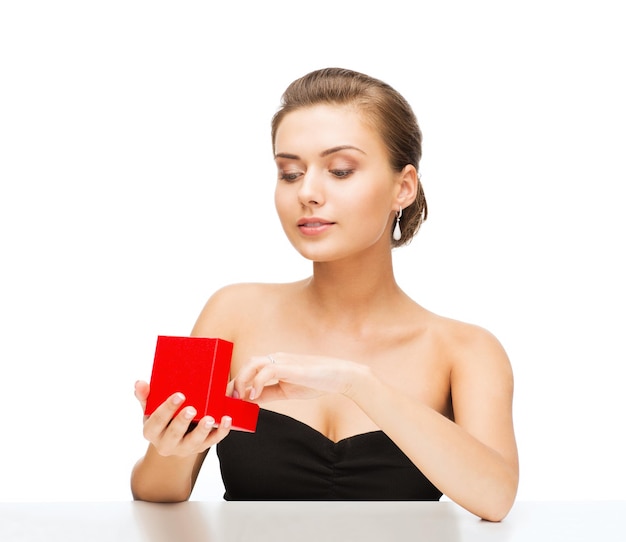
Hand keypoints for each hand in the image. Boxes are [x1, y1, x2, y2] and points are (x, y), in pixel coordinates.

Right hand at [134, 380, 231, 456]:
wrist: (173, 441)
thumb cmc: (163, 418)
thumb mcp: (151, 409)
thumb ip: (146, 396)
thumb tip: (139, 382)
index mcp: (152, 431)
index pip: (156, 421)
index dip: (167, 409)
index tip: (179, 396)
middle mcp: (166, 443)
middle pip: (174, 434)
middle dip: (182, 422)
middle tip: (192, 409)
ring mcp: (185, 447)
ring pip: (194, 442)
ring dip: (203, 431)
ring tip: (211, 419)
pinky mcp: (201, 447)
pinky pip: (212, 441)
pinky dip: (221, 432)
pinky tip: (227, 420)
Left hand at [229, 353, 366, 402]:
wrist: (338, 376)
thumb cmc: (313, 382)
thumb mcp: (285, 391)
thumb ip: (267, 393)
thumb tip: (250, 400)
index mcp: (274, 363)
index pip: (249, 369)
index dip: (236, 382)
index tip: (227, 398)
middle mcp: (276, 358)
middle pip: (247, 364)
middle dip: (235, 381)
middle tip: (229, 399)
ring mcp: (283, 361)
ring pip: (253, 363)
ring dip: (242, 380)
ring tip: (239, 397)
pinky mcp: (291, 367)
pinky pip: (268, 370)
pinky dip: (258, 382)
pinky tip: (255, 395)